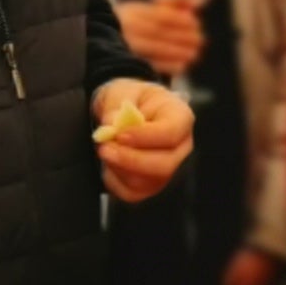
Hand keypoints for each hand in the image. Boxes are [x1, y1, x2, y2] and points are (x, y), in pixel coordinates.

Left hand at [92, 86, 193, 203]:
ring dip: (119, 169)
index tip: (119, 135)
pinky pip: (133, 194)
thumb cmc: (131, 99)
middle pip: (164, 165)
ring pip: (147, 182)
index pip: (171, 133)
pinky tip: (109, 165)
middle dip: (129, 160)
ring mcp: (169, 169)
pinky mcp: (152, 184)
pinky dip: (115, 182)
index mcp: (180, 117)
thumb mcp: (122, 91)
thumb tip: (111, 123)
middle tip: (104, 148)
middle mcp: (180, 147)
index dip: (145, 137)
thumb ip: (117, 105)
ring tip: (104, 150)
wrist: (124, 112)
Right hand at [115, 0, 203, 77]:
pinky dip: (167, 65)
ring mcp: (126, 45)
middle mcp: (127, 27)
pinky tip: (182, 66)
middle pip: (158, 31)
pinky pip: (149, 64)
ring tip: (194, 54)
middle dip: (181, 36)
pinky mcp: (127, 62)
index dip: (178, 19)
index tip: (195, 23)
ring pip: (154, 48)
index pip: (158, 14)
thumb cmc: (133, 24)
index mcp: (132, 11)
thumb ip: (172, 4)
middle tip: (199, 40)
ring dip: (177, 51)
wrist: (103, 42)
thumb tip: (196, 2)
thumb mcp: (148, 9)